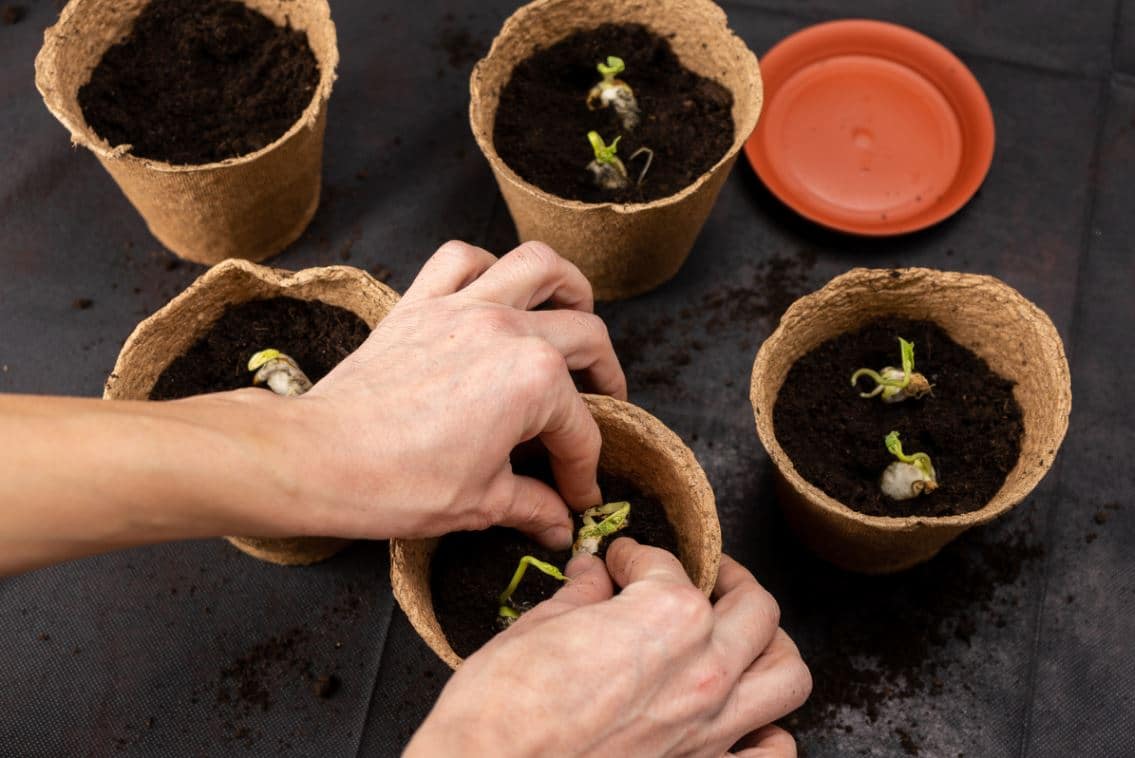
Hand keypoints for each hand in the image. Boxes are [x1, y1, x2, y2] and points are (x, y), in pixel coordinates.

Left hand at [285, 240, 625, 547]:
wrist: (318, 459)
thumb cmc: (395, 482)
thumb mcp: (481, 503)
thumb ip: (533, 506)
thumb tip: (559, 523)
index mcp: (533, 381)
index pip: (579, 429)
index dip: (584, 470)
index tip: (577, 495)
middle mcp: (507, 330)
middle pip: (585, 337)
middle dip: (606, 377)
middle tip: (602, 403)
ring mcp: (462, 308)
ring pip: (537, 265)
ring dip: (568, 285)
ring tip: (575, 310)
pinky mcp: (420, 303)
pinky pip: (461, 259)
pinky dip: (486, 265)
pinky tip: (495, 290)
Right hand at [407, 541, 811, 756]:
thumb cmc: (501, 712)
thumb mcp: (534, 630)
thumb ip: (580, 597)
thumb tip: (592, 575)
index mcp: (665, 617)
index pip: (664, 565)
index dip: (636, 555)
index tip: (620, 560)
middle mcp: (703, 670)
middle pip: (754, 607)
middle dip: (728, 580)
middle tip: (704, 578)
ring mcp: (711, 730)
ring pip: (787, 675)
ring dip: (769, 647)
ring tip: (741, 637)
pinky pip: (774, 752)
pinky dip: (769, 731)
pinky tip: (741, 718)